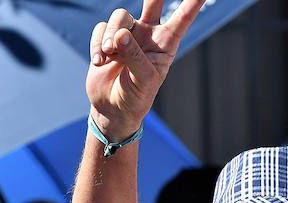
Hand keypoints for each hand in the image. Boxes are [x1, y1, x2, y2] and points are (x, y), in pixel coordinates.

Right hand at [86, 0, 204, 139]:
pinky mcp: (106, 37)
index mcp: (166, 44)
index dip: (191, 4)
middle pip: (153, 3)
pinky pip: (101, 29)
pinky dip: (97, 45)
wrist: (112, 107)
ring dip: (111, 34)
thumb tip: (120, 34)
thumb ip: (134, 57)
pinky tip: (100, 62)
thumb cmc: (136, 96)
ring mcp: (127, 34)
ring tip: (109, 53)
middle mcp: (148, 34)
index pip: (181, 20)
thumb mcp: (142, 81)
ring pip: (120, 16)